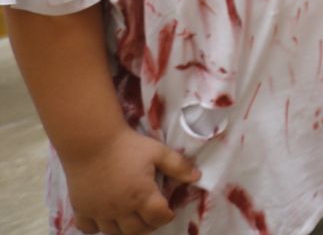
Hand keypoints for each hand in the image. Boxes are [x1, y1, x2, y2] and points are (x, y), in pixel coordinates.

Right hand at [61, 127, 198, 234]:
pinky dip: (97, 227)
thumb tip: (197, 177)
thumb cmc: (127, 145)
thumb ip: (178, 166)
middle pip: (137, 231)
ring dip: (125, 228)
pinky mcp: (81, 209)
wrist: (91, 141)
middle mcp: (120, 209)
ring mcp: (99, 211)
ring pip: (114, 233)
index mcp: (141, 196)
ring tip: (132, 217)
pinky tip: (104, 217)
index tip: (168, 210)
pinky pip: (88, 229)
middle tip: (152, 215)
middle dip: (148, 225)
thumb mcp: (158, 151)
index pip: (159, 218)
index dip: (167, 216)